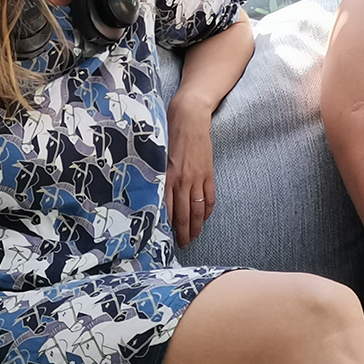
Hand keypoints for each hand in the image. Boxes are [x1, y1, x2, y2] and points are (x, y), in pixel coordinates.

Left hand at [165, 94, 215, 246]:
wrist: (189, 118)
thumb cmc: (168, 134)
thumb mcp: (157, 157)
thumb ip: (158, 177)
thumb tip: (154, 197)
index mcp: (166, 178)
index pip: (168, 210)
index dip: (169, 227)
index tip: (166, 238)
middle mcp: (181, 181)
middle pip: (184, 215)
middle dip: (184, 233)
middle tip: (183, 245)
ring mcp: (197, 178)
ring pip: (198, 210)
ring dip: (197, 226)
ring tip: (194, 237)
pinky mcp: (208, 173)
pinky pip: (209, 197)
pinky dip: (208, 210)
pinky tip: (205, 217)